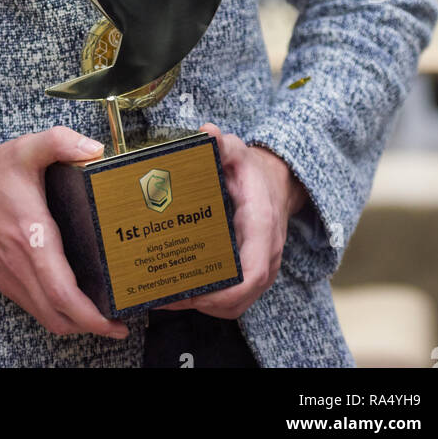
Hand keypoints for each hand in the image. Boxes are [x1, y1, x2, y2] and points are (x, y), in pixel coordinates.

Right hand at [0, 126, 129, 340]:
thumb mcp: (27, 148)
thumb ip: (61, 142)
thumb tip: (96, 150)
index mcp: (33, 238)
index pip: (63, 293)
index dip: (92, 316)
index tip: (117, 322)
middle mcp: (21, 266)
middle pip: (59, 317)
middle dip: (92, 327)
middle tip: (119, 323)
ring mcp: (10, 277)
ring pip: (46, 318)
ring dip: (74, 323)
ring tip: (102, 315)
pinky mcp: (3, 279)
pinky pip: (34, 308)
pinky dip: (56, 314)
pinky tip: (72, 301)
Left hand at [158, 121, 306, 319]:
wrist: (273, 182)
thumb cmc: (251, 170)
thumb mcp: (237, 151)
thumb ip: (223, 143)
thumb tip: (206, 132)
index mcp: (262, 226)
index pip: (253, 272)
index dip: (227, 290)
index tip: (197, 293)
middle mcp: (264, 254)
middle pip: (239, 298)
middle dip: (202, 303)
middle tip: (164, 295)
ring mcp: (259, 267)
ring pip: (234, 304)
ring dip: (201, 305)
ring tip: (164, 296)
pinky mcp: (249, 273)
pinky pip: (232, 297)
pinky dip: (208, 301)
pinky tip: (179, 291)